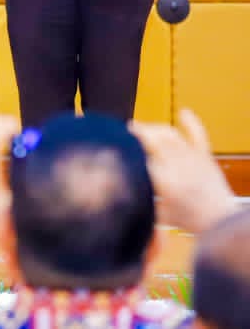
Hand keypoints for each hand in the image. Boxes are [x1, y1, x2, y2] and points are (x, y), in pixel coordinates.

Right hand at [130, 108, 237, 234]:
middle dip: (135, 133)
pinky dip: (191, 122)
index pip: (139, 156)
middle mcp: (179, 165)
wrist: (221, 223)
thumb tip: (123, 183)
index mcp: (165, 181)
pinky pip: (198, 134)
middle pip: (152, 138)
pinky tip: (183, 112)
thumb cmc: (189, 221)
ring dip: (153, 128)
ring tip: (142, 129)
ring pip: (169, 133)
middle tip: (122, 133)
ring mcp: (194, 158)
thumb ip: (141, 197)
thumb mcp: (158, 213)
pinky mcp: (206, 156)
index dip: (125, 149)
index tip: (114, 147)